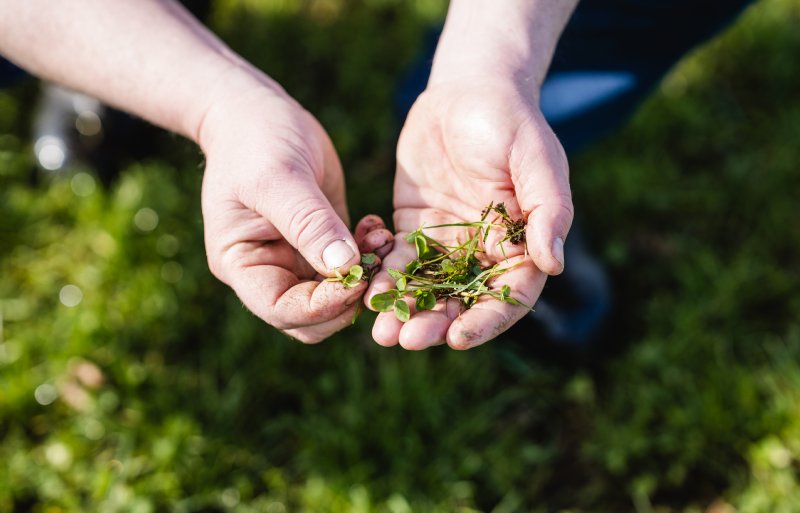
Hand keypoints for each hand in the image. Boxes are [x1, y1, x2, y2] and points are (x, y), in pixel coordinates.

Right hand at [199, 88, 390, 342]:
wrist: (257, 112)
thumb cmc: (254, 140)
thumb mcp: (279, 178)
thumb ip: (309, 223)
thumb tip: (344, 266)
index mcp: (243, 265)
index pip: (282, 311)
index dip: (321, 306)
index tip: (356, 278)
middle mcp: (269, 271)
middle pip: (313, 317)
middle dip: (349, 298)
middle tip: (378, 265)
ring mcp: (298, 260)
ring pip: (338, 296)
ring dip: (366, 276)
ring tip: (380, 238)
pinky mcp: (324, 243)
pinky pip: (352, 268)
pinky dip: (370, 255)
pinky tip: (377, 227)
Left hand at [366, 79, 572, 349]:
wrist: (467, 90)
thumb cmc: (511, 121)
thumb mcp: (535, 159)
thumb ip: (547, 210)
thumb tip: (551, 264)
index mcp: (521, 245)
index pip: (509, 296)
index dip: (485, 321)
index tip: (459, 339)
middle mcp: (484, 252)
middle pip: (462, 301)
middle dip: (436, 324)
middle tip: (407, 341)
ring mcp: (447, 242)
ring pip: (427, 287)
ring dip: (406, 311)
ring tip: (381, 332)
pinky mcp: (414, 227)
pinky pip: (397, 259)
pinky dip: (384, 278)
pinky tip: (365, 292)